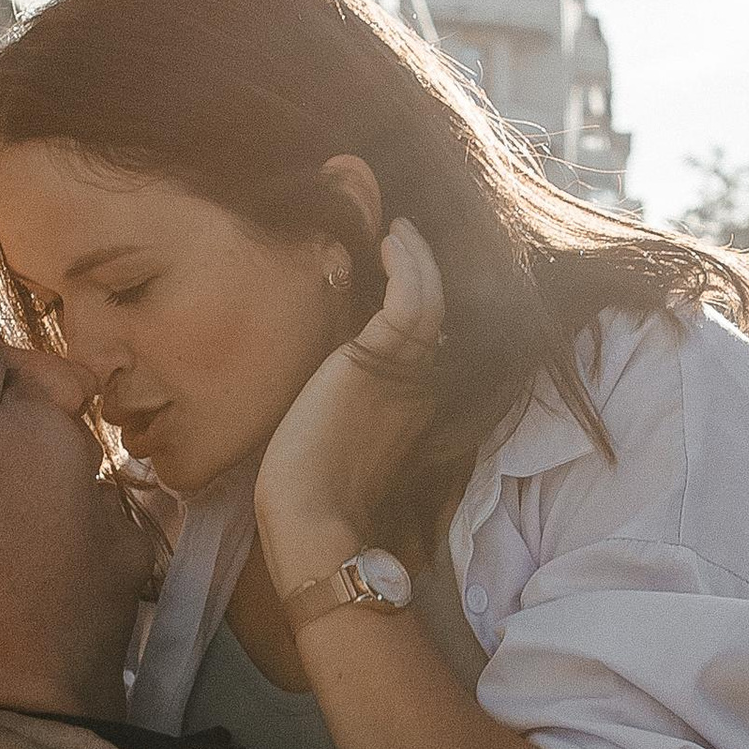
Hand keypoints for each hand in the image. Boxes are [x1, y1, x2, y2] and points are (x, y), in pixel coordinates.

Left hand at [253, 219, 446, 589]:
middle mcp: (421, 383)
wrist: (310, 518)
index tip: (399, 264)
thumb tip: (323, 370)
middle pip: (439, 310)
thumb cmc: (309, 486)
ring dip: (417, 256)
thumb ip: (344, 393)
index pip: (428, 336)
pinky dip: (408, 263)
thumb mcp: (334, 427)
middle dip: (425, 267)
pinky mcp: (381, 361)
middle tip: (403, 234)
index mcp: (412, 400)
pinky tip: (388, 243)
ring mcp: (407, 371)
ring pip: (433, 296)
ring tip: (398, 230)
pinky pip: (413, 297)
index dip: (420, 295)